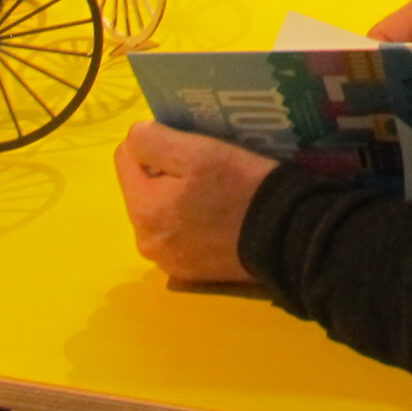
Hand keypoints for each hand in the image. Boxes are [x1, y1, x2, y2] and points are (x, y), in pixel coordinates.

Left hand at [114, 121, 274, 283]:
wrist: (287, 236)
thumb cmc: (242, 187)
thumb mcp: (200, 152)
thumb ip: (155, 141)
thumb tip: (135, 137)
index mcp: (143, 210)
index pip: (125, 157)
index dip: (155, 144)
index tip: (188, 145)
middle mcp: (146, 241)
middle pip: (142, 188)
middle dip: (164, 174)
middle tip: (204, 169)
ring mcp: (167, 261)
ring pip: (159, 212)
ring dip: (176, 198)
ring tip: (213, 192)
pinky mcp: (188, 272)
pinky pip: (177, 235)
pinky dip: (189, 223)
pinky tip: (217, 218)